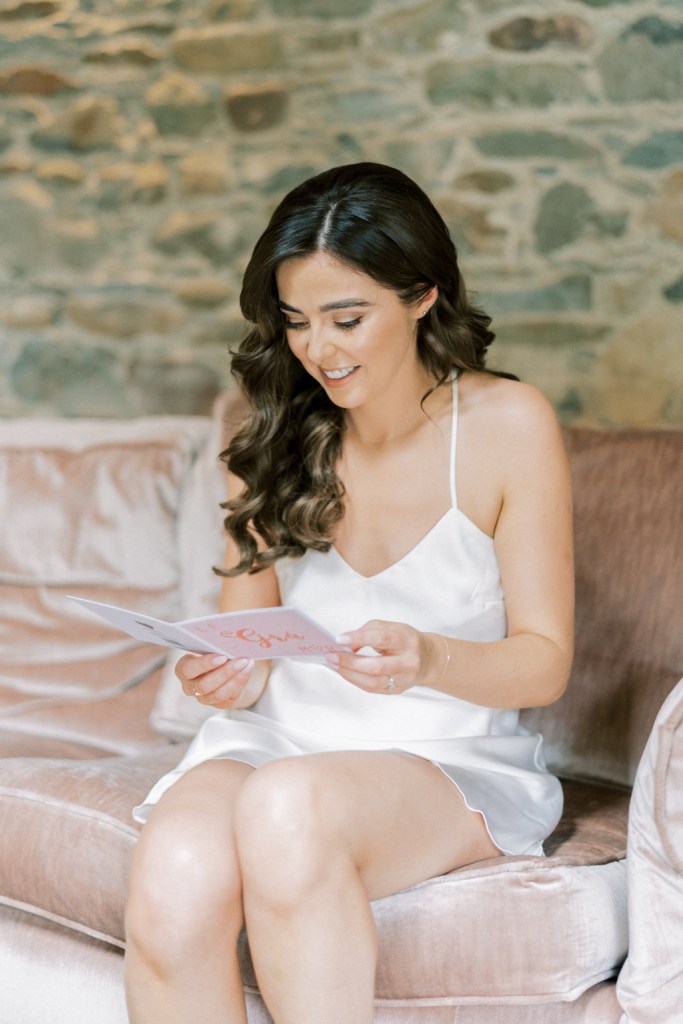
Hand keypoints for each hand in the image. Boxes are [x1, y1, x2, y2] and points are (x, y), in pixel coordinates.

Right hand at [176, 652, 255, 708]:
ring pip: (218, 694)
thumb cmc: (212, 651)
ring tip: (247, 664)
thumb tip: (229, 638)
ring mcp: (204, 698)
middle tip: (241, 660)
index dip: (204, 664)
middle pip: (204, 685)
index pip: (188, 669)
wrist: (222, 667)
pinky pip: (230, 697)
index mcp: (183, 669)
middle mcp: (190, 687)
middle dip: (224, 673)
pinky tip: (248, 670)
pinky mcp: (219, 704)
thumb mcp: (208, 646)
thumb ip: (212, 644)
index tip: (221, 656)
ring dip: (236, 678)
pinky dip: (241, 682)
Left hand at [326, 620, 443, 694]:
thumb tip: (346, 644)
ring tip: (335, 665)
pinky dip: (356, 680)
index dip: (359, 638)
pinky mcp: (398, 690)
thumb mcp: (391, 627)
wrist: (428, 658)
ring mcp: (404, 679)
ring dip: (350, 674)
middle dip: (350, 662)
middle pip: (376, 666)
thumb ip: (368, 631)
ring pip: (374, 682)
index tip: (339, 639)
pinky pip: (373, 688)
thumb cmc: (405, 640)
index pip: (381, 638)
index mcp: (407, 640)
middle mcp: (408, 661)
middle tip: (332, 656)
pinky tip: (346, 673)